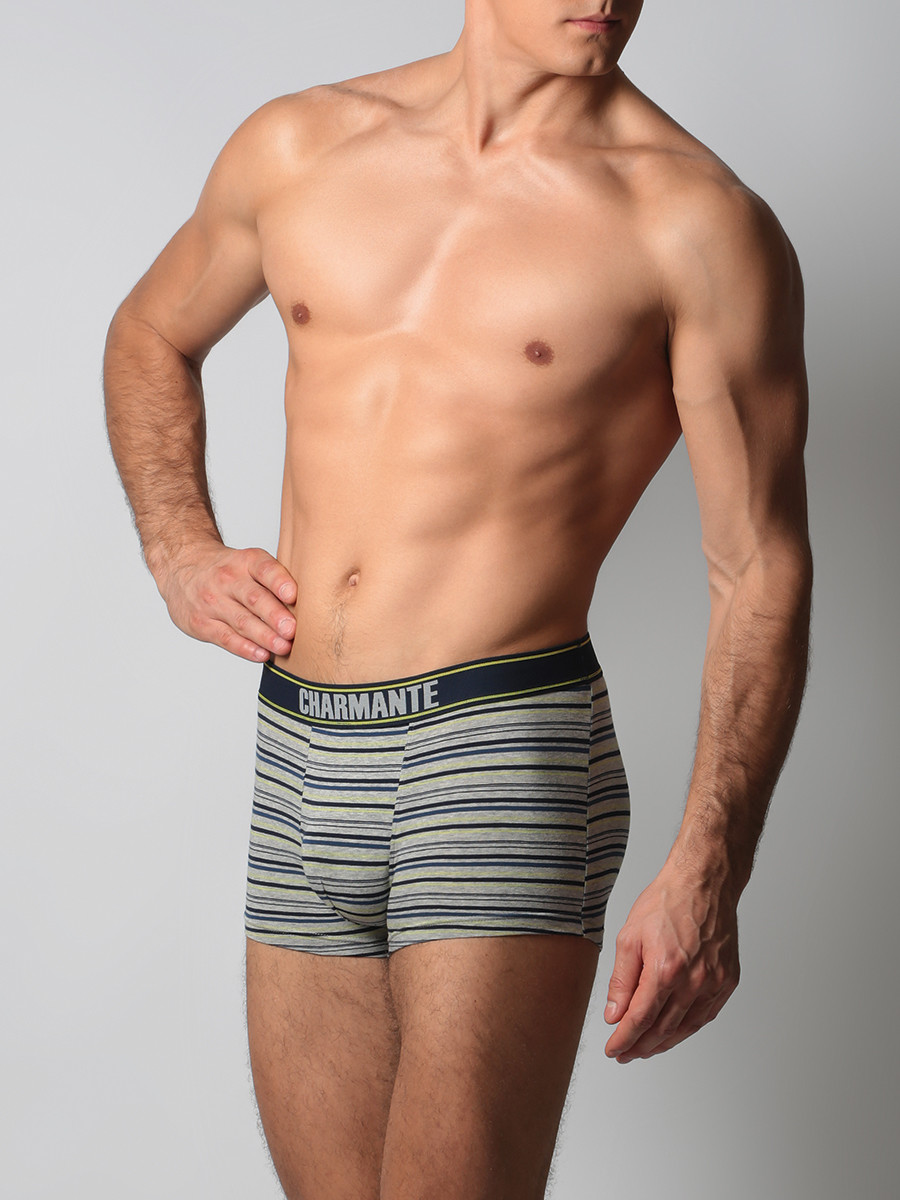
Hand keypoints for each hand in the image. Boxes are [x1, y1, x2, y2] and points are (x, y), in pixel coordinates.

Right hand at [154, 540, 297, 662]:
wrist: (182, 567)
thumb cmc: (228, 570)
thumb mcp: (248, 563)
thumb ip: (274, 581)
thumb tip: (311, 606)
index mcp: (245, 561)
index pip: (264, 569)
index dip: (279, 582)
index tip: (294, 595)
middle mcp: (227, 579)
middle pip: (254, 598)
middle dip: (275, 616)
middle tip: (293, 630)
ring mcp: (212, 602)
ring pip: (242, 621)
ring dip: (265, 636)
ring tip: (284, 647)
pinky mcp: (201, 623)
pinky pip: (225, 637)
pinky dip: (245, 648)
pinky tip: (262, 654)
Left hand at [603, 861, 739, 1061]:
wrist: (704, 884)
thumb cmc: (667, 903)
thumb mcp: (630, 937)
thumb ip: (621, 981)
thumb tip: (614, 1014)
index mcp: (665, 970)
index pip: (640, 1019)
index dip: (624, 1039)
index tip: (613, 1049)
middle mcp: (693, 981)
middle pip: (663, 1029)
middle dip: (640, 1046)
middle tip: (625, 1054)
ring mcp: (714, 983)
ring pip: (686, 1028)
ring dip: (663, 1043)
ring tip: (645, 1049)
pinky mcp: (728, 981)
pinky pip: (706, 1016)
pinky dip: (687, 1029)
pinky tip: (673, 1032)